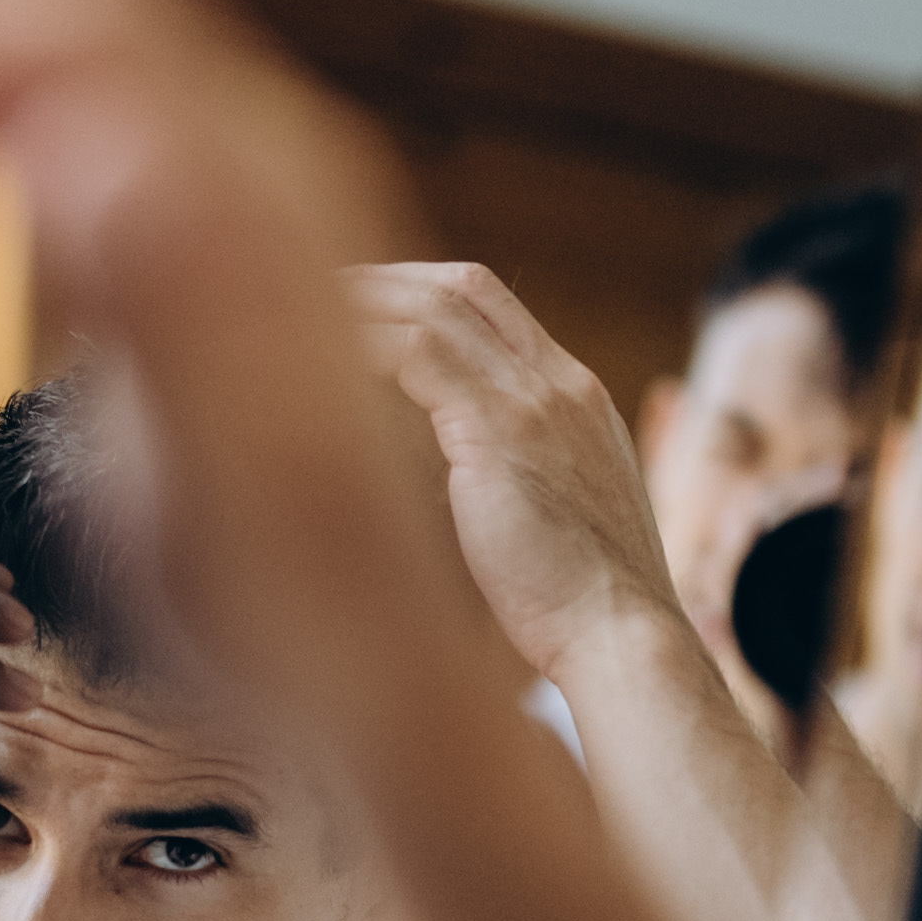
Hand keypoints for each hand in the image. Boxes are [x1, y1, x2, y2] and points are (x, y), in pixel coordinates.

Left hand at [347, 263, 678, 680]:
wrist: (624, 637)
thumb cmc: (583, 607)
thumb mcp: (553, 517)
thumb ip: (510, 477)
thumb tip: (447, 478)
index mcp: (577, 399)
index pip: (494, 308)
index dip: (420, 296)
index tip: (361, 313)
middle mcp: (560, 384)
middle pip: (463, 287)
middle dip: (383, 283)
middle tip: (314, 297)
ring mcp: (535, 399)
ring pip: (434, 308)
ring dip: (361, 307)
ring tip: (297, 316)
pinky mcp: (500, 430)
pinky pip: (417, 354)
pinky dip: (361, 349)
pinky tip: (316, 365)